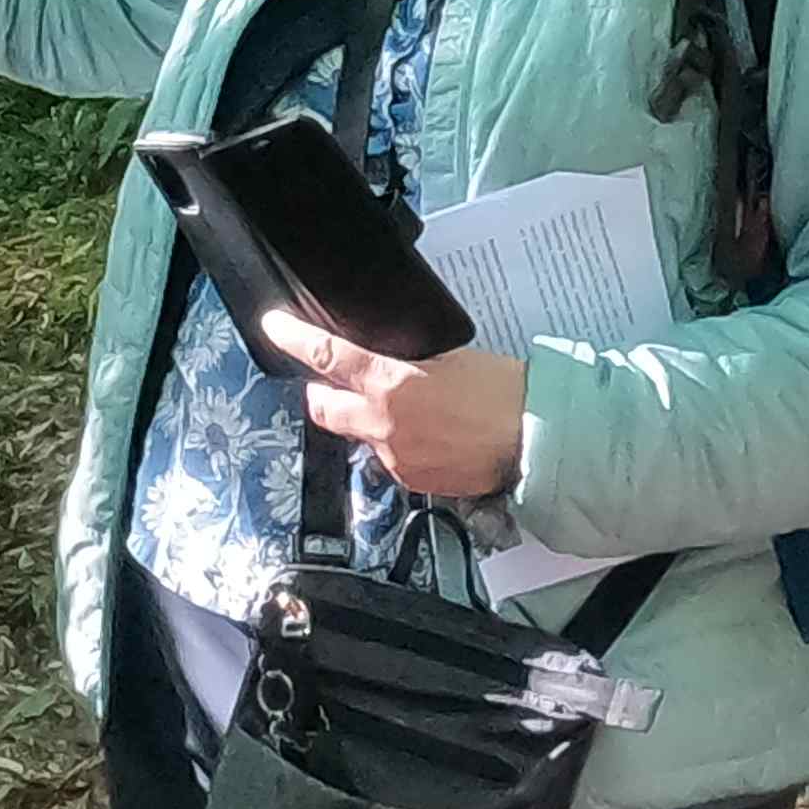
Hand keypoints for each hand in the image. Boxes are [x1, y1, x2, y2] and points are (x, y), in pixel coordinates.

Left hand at [260, 314, 528, 504]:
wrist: (533, 439)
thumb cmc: (501, 392)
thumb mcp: (448, 358)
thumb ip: (404, 361)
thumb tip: (384, 360)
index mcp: (388, 384)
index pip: (327, 357)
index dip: (294, 339)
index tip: (276, 327)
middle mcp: (381, 424)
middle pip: (323, 409)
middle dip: (322, 395)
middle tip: (333, 383)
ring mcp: (394, 457)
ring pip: (359, 436)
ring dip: (368, 422)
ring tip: (410, 413)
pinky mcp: (412, 481)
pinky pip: (389, 459)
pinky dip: (397, 446)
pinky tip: (429, 436)